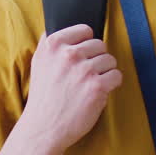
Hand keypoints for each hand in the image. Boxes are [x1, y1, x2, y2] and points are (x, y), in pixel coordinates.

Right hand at [19, 24, 120, 154]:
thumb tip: (65, 25)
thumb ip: (50, 43)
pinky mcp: (97, 87)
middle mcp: (68, 55)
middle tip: (85, 75)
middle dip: (97, 59)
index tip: (82, 55)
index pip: (85, 30)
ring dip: (105, 72)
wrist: (44, 128)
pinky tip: (98, 93)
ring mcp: (84, 70)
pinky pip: (117, 75)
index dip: (86, 43)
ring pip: (110, 60)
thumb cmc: (43, 97)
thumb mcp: (38, 62)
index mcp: (53, 45)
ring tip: (90, 85)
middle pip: (100, 45)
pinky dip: (112, 85)